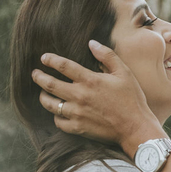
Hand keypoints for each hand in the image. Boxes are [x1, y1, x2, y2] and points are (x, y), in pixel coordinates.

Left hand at [32, 40, 162, 151]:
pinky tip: (57, 112)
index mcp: (90, 80)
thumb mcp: (124, 72)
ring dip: (43, 96)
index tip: (43, 58)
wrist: (135, 127)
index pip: (63, 66)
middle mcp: (79, 96)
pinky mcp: (78, 128)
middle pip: (50, 85)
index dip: (50, 60)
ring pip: (50, 104)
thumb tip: (91, 43)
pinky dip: (56, 116)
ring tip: (42, 92)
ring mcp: (77, 113)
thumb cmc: (132, 99)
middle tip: (35, 74)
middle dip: (39, 77)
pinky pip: (58, 122)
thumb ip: (107, 56)